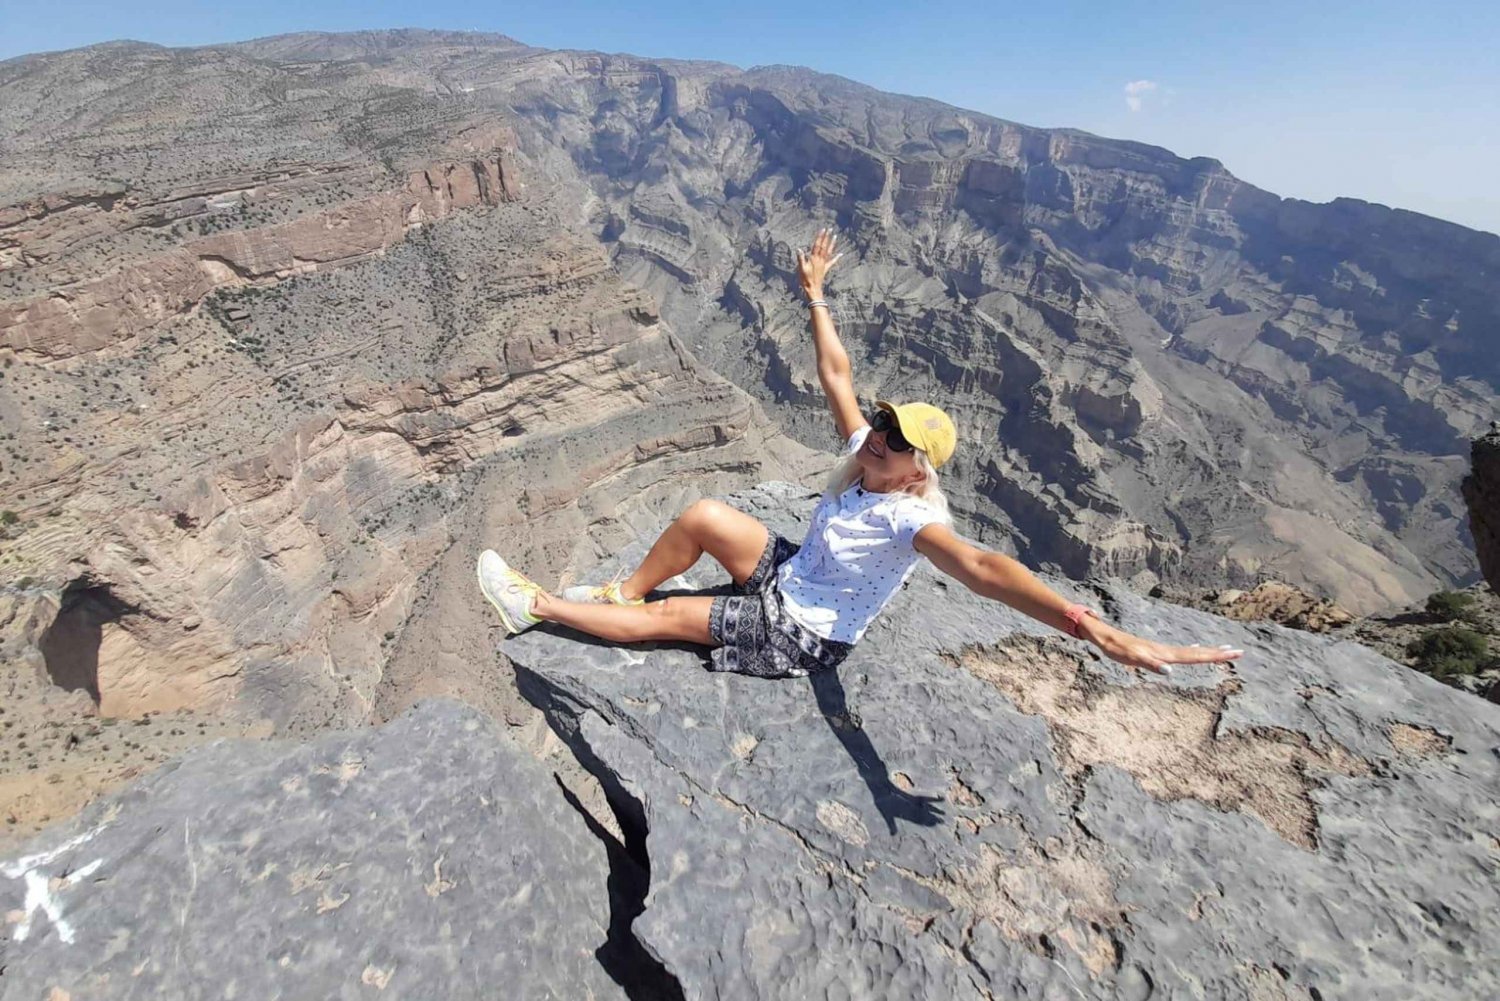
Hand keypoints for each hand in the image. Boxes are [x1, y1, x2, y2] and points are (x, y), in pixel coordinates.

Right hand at [795, 227, 842, 298]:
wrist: (813, 289)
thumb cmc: (806, 280)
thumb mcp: (801, 269)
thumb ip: (801, 259)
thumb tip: (799, 249)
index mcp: (814, 259)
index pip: (817, 245)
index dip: (820, 237)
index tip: (823, 229)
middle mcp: (820, 260)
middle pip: (824, 246)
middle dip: (826, 237)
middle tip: (830, 229)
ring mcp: (823, 264)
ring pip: (829, 252)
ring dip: (832, 243)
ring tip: (835, 236)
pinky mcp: (825, 269)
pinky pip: (832, 262)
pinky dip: (836, 257)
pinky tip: (840, 254)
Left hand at [1081, 619, 1242, 675]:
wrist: (1105, 637)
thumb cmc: (1117, 649)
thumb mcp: (1132, 659)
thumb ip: (1151, 665)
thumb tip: (1170, 671)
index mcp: (1165, 653)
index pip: (1195, 656)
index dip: (1215, 656)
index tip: (1234, 653)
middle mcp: (1167, 651)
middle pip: (1198, 652)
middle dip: (1218, 653)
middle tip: (1239, 652)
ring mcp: (1162, 650)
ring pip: (1191, 651)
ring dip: (1209, 651)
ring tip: (1224, 649)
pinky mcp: (1156, 651)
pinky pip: (1180, 652)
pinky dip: (1192, 651)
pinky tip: (1193, 649)